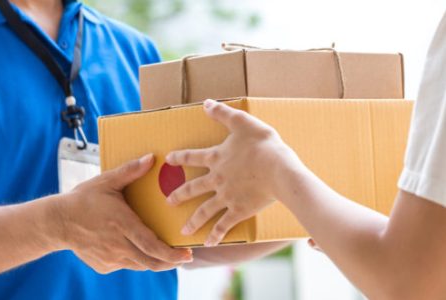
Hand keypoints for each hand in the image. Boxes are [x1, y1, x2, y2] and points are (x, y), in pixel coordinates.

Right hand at [54, 154, 192, 273]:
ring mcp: (110, 258)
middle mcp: (118, 245)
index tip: (187, 254)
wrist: (56, 222)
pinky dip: (135, 258)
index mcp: (122, 225)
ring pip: (140, 265)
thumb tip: (152, 158)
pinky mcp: (103, 266)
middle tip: (184, 257)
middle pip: (151, 262)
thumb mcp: (106, 182)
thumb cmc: (83, 199)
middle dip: (171, 262)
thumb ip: (130, 171)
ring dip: (154, 260)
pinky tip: (136, 247)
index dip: (172, 254)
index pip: (152, 246)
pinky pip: (125, 264)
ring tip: (165, 253)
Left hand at [166, 99, 305, 246]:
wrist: (279, 170)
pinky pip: (223, 225)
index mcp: (216, 158)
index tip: (168, 160)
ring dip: (193, 221)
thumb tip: (205, 103)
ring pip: (204, 210)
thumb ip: (223, 114)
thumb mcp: (243, 122)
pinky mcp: (238, 211)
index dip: (179, 157)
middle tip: (169, 202)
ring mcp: (226, 197)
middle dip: (179, 195)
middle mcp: (216, 179)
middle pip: (193, 188)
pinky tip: (208, 243)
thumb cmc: (263, 145)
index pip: (192, 157)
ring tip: (183, 231)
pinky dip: (216, 235)